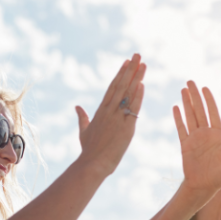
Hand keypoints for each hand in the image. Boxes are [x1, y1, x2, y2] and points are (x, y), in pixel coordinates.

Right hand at [75, 54, 146, 176]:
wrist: (92, 164)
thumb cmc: (89, 151)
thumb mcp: (84, 131)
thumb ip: (82, 117)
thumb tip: (77, 106)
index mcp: (100, 111)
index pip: (112, 88)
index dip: (120, 74)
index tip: (127, 62)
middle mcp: (109, 111)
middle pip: (121, 85)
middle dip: (130, 69)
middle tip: (137, 55)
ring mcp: (117, 119)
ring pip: (127, 94)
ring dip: (136, 78)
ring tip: (143, 63)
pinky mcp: (125, 128)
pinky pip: (133, 109)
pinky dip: (138, 96)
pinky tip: (142, 85)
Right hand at [173, 82, 220, 198]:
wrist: (204, 187)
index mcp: (218, 135)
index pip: (213, 113)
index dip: (209, 100)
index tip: (205, 88)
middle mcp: (206, 134)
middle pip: (199, 111)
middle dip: (195, 96)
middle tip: (190, 81)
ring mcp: (195, 139)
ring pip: (190, 117)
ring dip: (186, 103)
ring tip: (183, 90)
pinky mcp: (185, 146)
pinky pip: (181, 129)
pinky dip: (178, 119)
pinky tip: (176, 108)